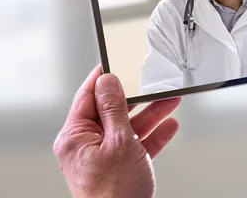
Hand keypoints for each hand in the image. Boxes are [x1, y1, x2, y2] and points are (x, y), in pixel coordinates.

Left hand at [53, 65, 181, 197]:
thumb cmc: (113, 195)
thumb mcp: (118, 142)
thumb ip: (114, 109)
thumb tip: (107, 82)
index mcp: (75, 137)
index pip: (87, 97)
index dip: (102, 78)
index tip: (114, 62)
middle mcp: (87, 145)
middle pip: (113, 111)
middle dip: (137, 98)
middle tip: (151, 83)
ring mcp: (104, 157)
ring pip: (129, 127)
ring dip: (151, 114)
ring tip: (170, 100)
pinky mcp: (120, 167)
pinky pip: (138, 144)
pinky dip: (154, 135)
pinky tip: (169, 125)